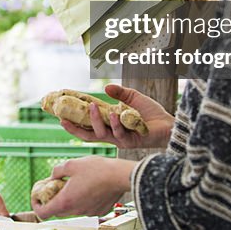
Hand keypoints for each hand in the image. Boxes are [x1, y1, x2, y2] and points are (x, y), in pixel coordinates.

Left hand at [31, 156, 134, 219]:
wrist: (120, 176)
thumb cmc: (96, 169)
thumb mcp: (71, 164)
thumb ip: (57, 171)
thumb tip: (53, 176)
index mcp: (65, 201)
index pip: (43, 213)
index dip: (36, 205)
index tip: (37, 196)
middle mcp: (75, 210)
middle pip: (57, 211)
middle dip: (53, 199)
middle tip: (54, 186)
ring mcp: (88, 212)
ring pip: (72, 208)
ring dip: (68, 198)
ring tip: (73, 183)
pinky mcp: (98, 211)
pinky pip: (85, 207)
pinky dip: (82, 199)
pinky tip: (88, 186)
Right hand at [59, 84, 173, 148]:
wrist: (169, 124)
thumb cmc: (151, 113)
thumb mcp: (132, 98)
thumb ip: (119, 93)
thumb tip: (105, 88)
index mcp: (110, 126)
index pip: (88, 128)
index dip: (74, 124)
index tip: (61, 117)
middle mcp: (112, 135)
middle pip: (89, 136)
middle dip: (75, 129)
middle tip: (63, 119)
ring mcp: (121, 139)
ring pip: (102, 135)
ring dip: (96, 121)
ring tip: (92, 106)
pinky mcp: (132, 141)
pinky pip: (119, 134)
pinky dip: (115, 123)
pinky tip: (115, 113)